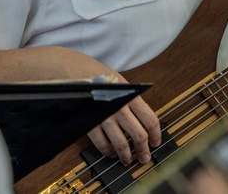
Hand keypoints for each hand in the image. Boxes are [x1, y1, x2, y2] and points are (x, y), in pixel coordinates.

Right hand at [0, 44, 161, 164]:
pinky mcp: (89, 122)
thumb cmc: (96, 73)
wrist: (70, 68)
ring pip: (121, 143)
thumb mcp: (120, 81)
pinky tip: (109, 153)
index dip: (156, 134)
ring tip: (127, 159)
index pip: (150, 119)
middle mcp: (119, 106)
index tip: (156, 142)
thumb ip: (132, 98)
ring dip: (126, 155)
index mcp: (130, 94)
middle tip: (144, 157)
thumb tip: (143, 117)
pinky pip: (101, 143)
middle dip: (143, 150)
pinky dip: (107, 151)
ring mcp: (104, 116)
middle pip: (138, 135)